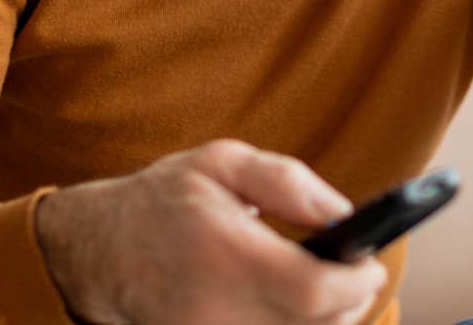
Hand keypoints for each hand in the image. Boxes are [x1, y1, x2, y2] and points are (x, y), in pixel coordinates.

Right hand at [34, 139, 387, 324]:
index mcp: (225, 252)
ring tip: (329, 289)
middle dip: (349, 304)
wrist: (100, 249)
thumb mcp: (221, 162)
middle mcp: (217, 306)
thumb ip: (286, 181)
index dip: (354, 284)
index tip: (372, 266)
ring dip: (326, 321)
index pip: (311, 289)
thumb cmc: (166, 198)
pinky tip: (297, 306)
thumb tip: (342, 214)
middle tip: (357, 276)